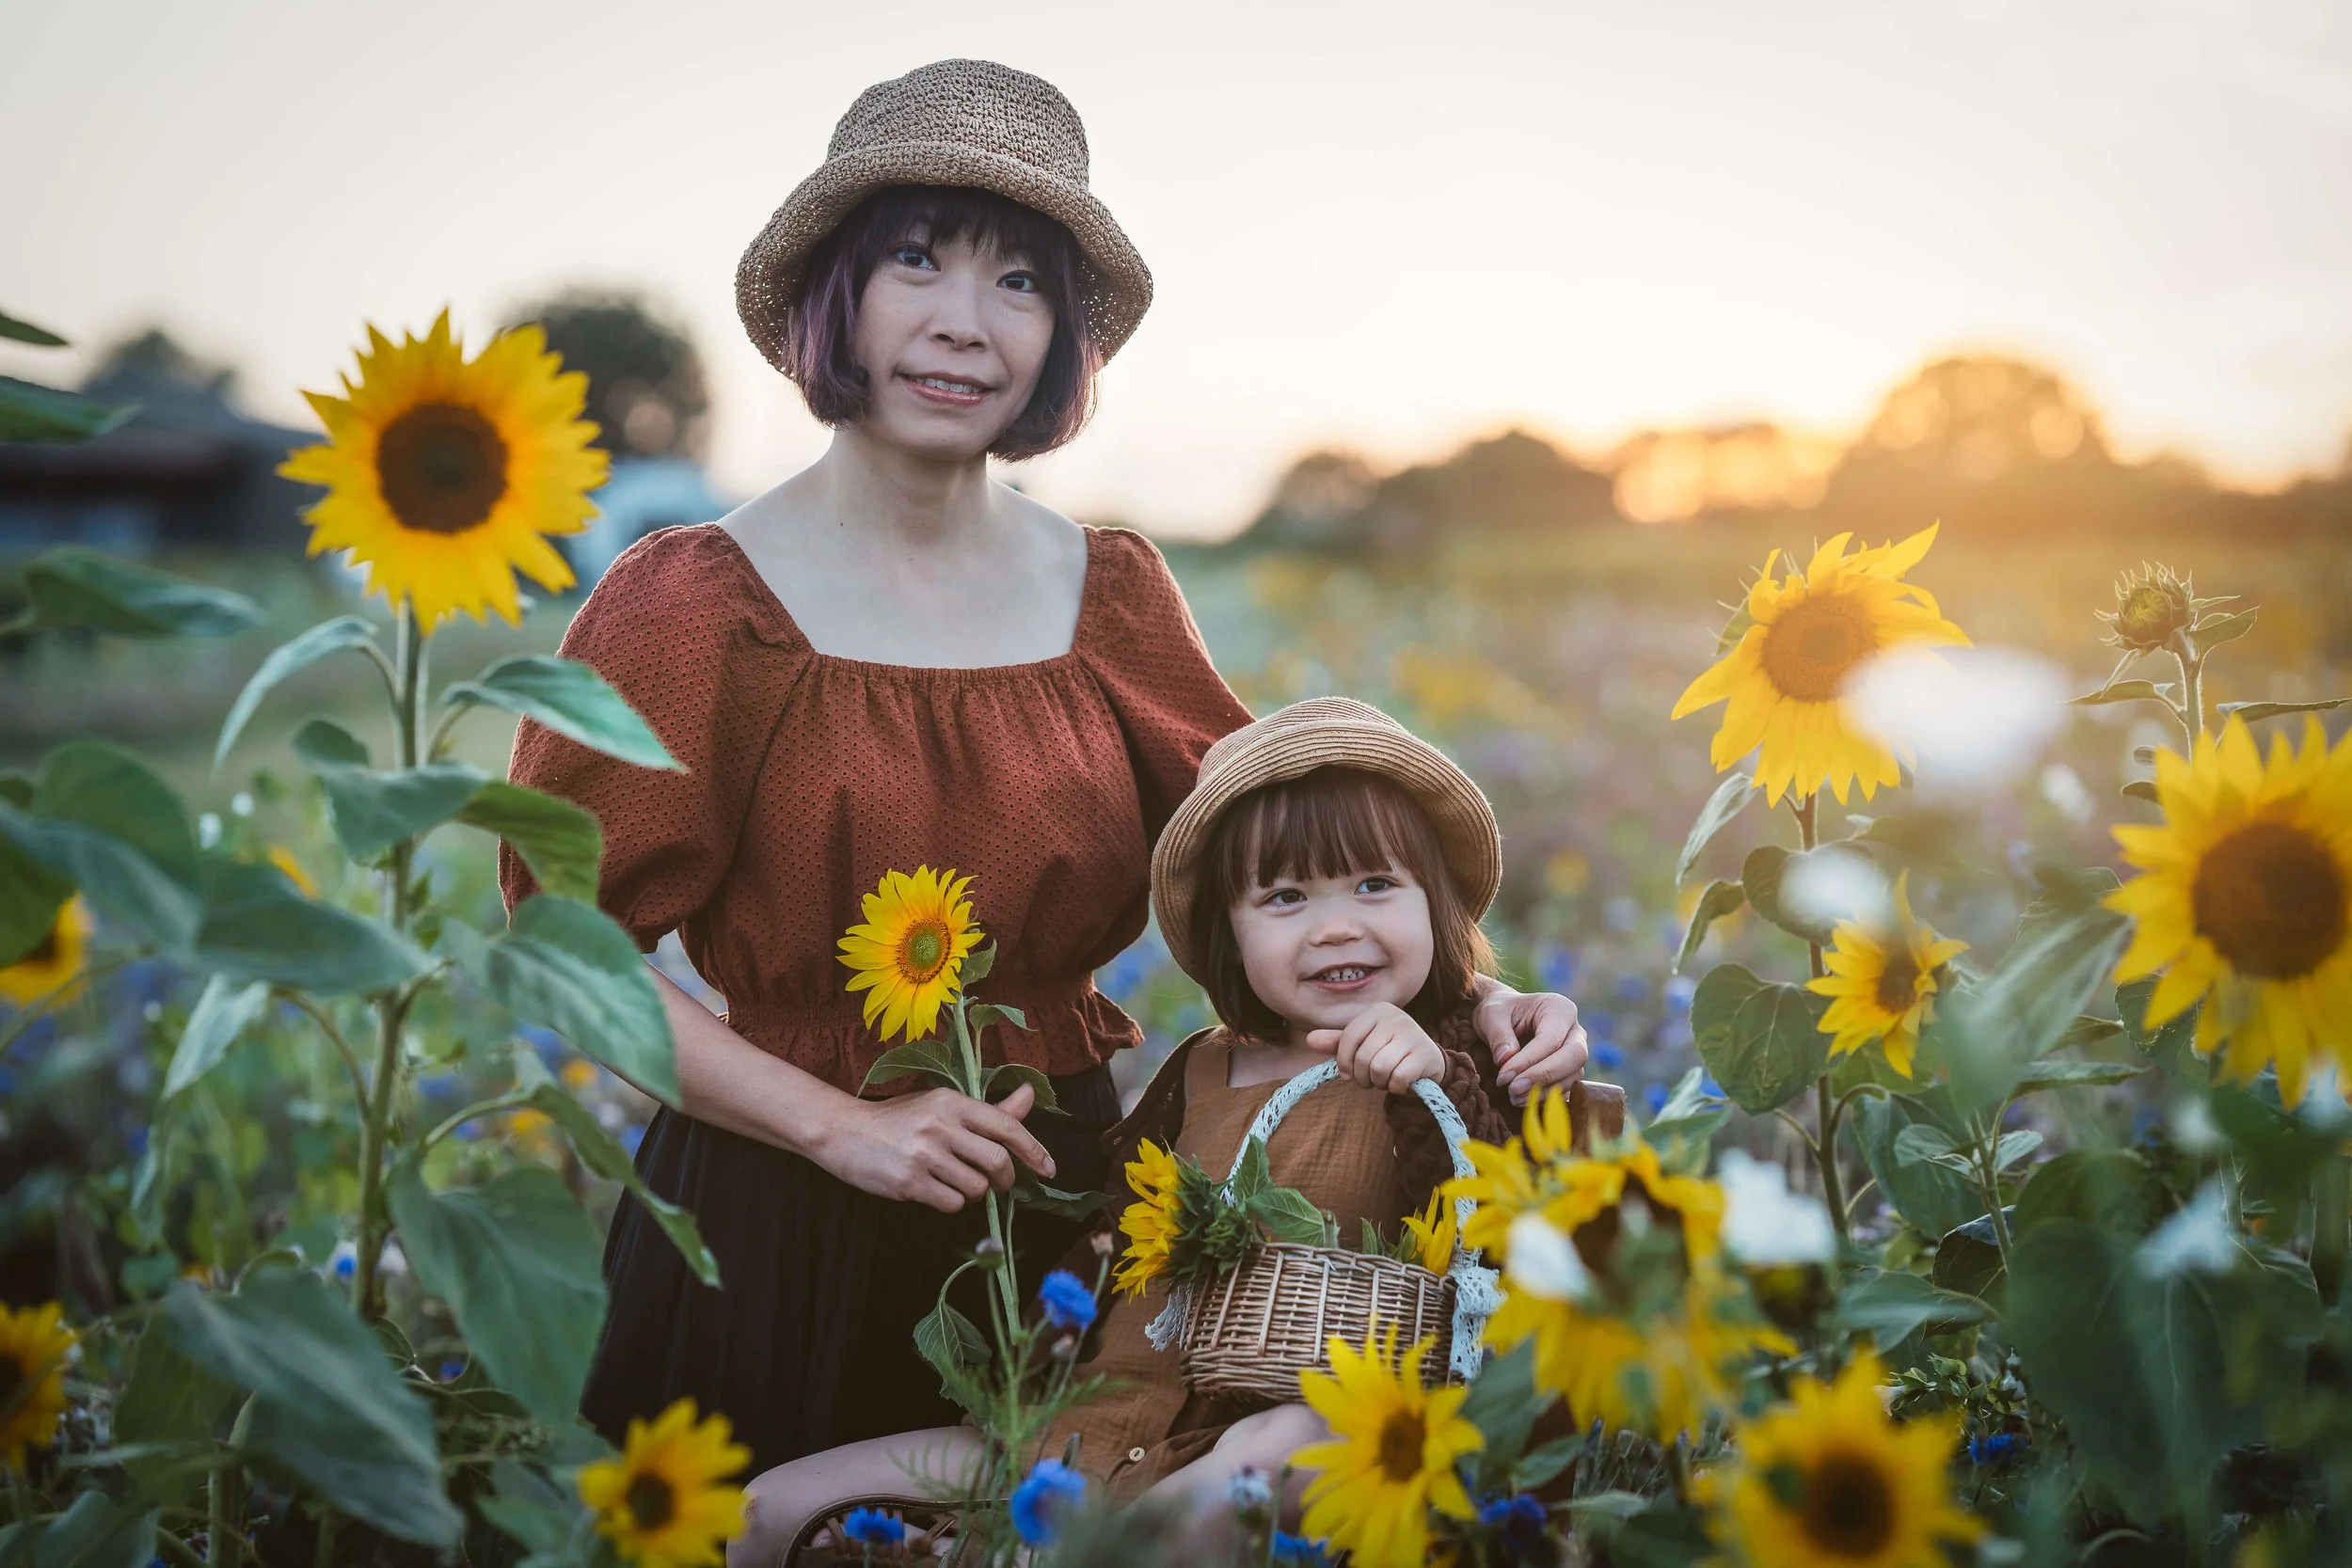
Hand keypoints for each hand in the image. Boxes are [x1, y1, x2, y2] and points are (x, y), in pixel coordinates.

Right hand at [820, 1082, 1054, 1213]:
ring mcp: (925, 1155)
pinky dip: (952, 1202)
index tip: (1049, 1169)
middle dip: (1006, 1180)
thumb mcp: (942, 1105)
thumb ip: (988, 1109)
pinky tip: (936, 1191)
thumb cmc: (899, 1119)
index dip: (1034, 1150)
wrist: (844, 1132)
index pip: (1007, 1126)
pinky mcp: (909, 1182)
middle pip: (998, 1162)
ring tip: (957, 1182)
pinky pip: (952, 1203)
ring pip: (976, 1187)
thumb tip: (1031, 1095)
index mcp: (952, 1102)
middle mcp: (941, 1126)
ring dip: (975, 1192)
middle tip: (999, 1183)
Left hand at [1304, 1003, 1444, 1093]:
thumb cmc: (1390, 1052)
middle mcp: (1397, 1017)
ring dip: (1379, 1082)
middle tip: (1371, 1080)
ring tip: (1386, 1079)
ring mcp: (1413, 1035)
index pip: (1349, 1037)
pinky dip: (1396, 1088)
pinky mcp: (1425, 1055)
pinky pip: (1398, 1078)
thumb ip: (1338, 1042)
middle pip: (1363, 1056)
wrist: (1428, 1063)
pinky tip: (1402, 1083)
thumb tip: (1309, 1040)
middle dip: (1363, 1076)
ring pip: (1379, 1068)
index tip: (1347, 1075)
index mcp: (1379, 1010)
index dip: (1343, 1061)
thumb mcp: (1363, 1044)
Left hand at [1474, 982, 1588, 1104]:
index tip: (1504, 1077)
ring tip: (1514, 1097)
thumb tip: (1506, 1060)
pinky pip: (1569, 1088)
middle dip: (1544, 1077)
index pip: (1551, 1039)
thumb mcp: (1491, 1016)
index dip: (1528, 1061)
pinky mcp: (1571, 1070)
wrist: (1505, 1017)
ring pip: (1574, 1075)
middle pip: (1575, 1057)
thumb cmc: (1500, 1012)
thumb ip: (1498, 1035)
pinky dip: (1550, 1098)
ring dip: (1546, 1091)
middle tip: (1513, 1090)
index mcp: (1558, 1008)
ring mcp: (1577, 1051)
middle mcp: (1575, 1029)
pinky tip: (1525, 1102)